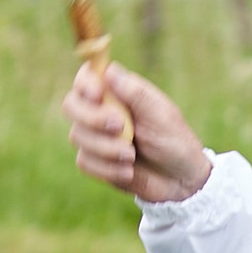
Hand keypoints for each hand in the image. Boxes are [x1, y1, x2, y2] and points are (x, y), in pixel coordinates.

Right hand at [65, 56, 211, 204]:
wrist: (180, 181)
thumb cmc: (175, 141)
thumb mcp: (161, 116)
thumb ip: (136, 94)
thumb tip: (109, 70)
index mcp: (118, 92)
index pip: (87, 77)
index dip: (85, 83)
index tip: (97, 95)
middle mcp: (102, 110)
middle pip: (72, 105)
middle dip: (92, 118)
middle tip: (120, 127)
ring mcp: (96, 136)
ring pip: (77, 136)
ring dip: (106, 148)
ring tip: (131, 156)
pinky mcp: (95, 160)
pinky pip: (84, 161)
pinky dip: (107, 168)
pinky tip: (128, 171)